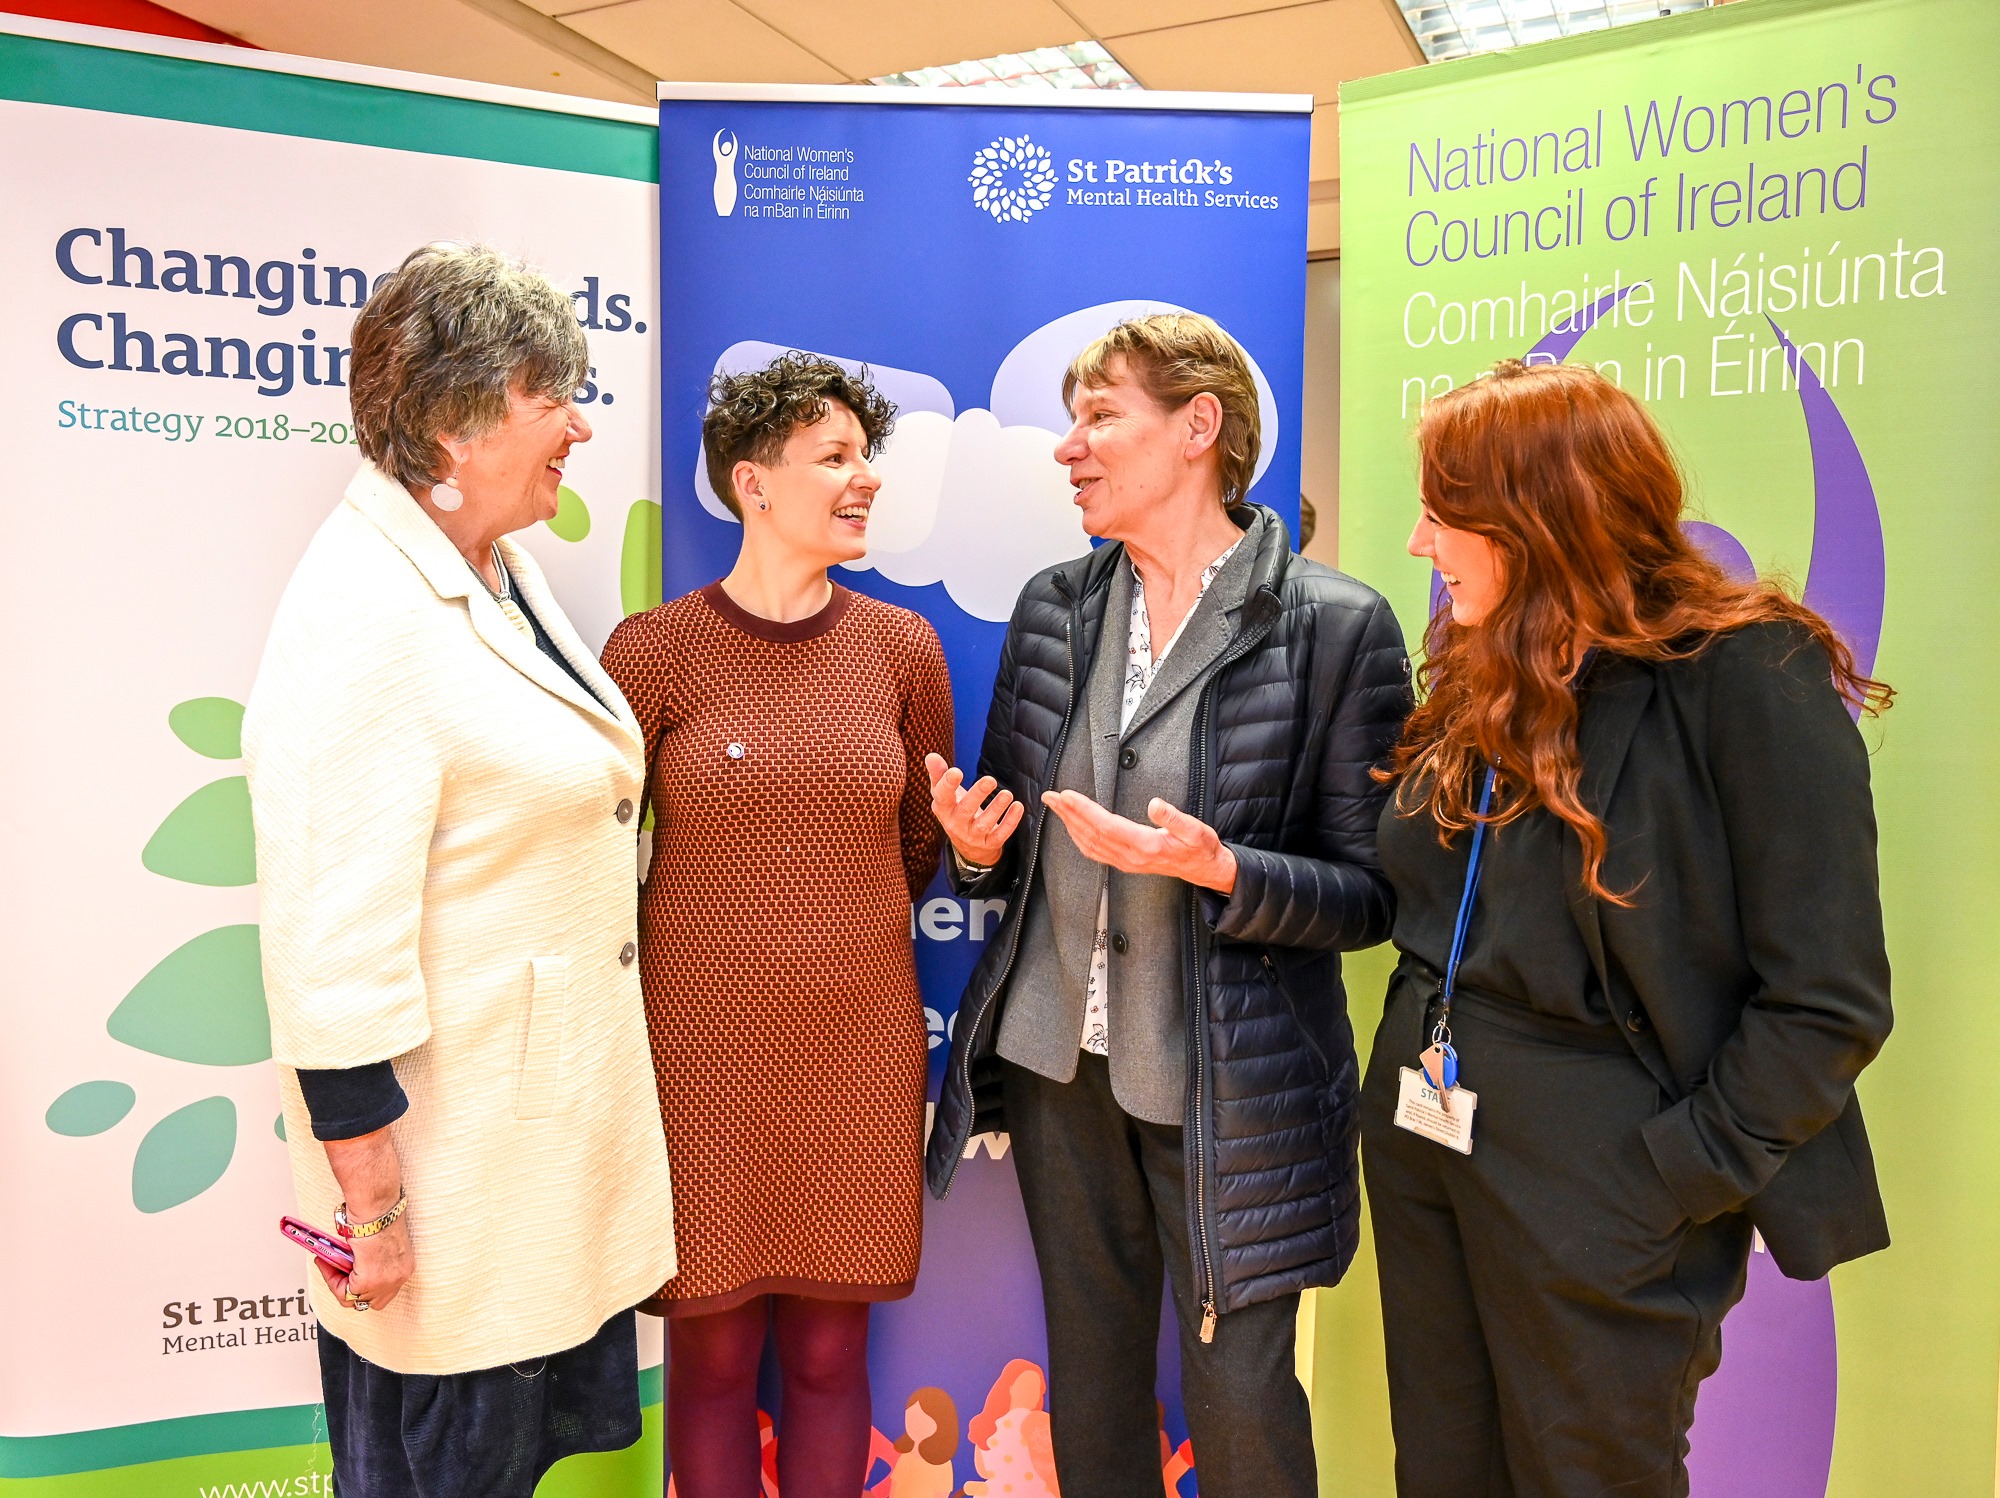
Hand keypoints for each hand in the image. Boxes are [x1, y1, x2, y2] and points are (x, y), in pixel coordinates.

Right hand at [320, 1124, 412, 1312]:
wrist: (377, 1206)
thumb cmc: (377, 1215)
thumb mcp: (377, 1243)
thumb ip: (368, 1260)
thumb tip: (350, 1266)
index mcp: (404, 1267)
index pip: (383, 1293)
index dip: (362, 1287)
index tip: (346, 1275)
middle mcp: (399, 1277)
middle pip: (370, 1301)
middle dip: (350, 1290)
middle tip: (336, 1274)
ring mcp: (385, 1282)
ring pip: (354, 1299)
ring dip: (338, 1283)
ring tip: (329, 1264)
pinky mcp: (369, 1281)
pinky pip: (344, 1292)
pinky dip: (332, 1279)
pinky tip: (328, 1262)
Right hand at [926, 753, 1023, 868]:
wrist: (967, 846)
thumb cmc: (955, 811)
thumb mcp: (944, 795)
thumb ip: (939, 774)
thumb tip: (931, 756)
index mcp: (943, 808)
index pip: (942, 796)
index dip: (947, 784)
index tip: (956, 771)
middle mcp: (956, 824)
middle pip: (965, 810)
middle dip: (977, 795)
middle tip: (990, 780)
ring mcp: (972, 836)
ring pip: (983, 824)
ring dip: (996, 809)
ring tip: (1007, 794)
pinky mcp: (988, 844)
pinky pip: (1000, 835)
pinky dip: (1010, 822)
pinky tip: (1017, 806)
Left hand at [1040, 791, 1237, 893]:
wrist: (1204, 869)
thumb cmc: (1200, 848)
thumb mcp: (1196, 830)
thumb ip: (1175, 818)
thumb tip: (1155, 804)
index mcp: (1145, 846)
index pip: (1106, 825)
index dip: (1084, 810)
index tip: (1067, 795)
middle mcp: (1131, 856)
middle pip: (1091, 834)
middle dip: (1068, 814)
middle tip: (1050, 796)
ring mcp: (1126, 862)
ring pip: (1089, 844)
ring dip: (1069, 824)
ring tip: (1055, 806)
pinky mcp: (1125, 863)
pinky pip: (1095, 852)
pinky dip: (1078, 838)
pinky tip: (1071, 827)